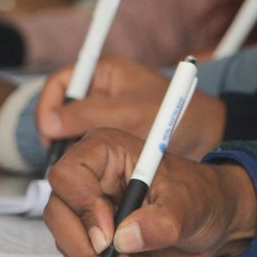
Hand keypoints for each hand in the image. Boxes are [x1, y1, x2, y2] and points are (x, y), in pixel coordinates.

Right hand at [36, 55, 225, 158]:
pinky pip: (86, 153)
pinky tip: (89, 182)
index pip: (60, 83)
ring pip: (71, 137)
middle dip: (57, 137)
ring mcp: (105, 120)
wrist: (209, 138)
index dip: (48, 105)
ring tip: (76, 172)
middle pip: (61, 114)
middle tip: (58, 157)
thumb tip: (50, 124)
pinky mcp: (112, 142)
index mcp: (104, 74)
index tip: (47, 130)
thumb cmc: (178, 115)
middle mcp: (100, 95)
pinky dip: (84, 166)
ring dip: (71, 155)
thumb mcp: (131, 112)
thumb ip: (89, 115)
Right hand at [42, 128, 256, 256]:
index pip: (68, 175)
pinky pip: (78, 254)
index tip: (110, 235)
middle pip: (58, 210)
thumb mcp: (188, 208)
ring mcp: (90, 205)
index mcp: (107, 151)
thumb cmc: (203, 198)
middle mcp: (92, 176)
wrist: (215, 220)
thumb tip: (124, 238)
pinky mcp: (94, 232)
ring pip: (64, 236)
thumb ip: (158, 223)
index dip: (83, 207)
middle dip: (84, 244)